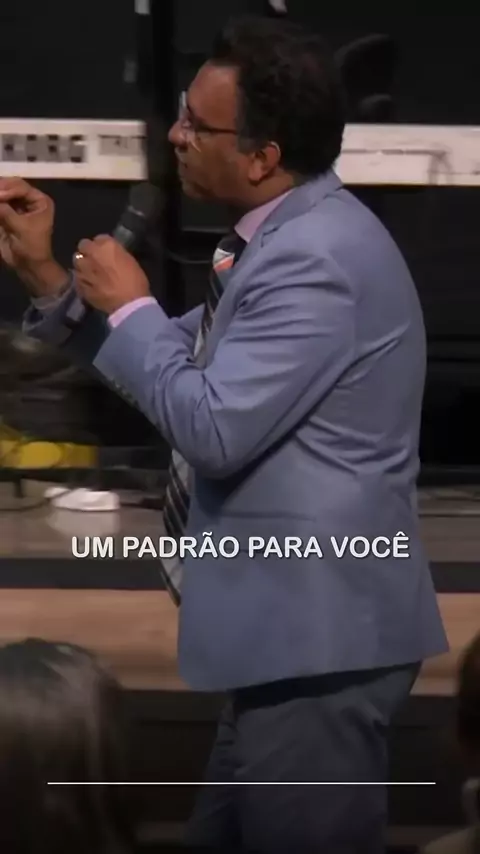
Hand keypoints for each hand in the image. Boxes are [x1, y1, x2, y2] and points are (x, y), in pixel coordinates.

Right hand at [0, 177, 66, 294]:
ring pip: (2, 195)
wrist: (29, 266)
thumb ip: (4, 210)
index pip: (20, 187)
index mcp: (40, 201)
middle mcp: (30, 200)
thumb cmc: (31, 247)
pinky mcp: (8, 215)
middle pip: (10, 187)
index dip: (7, 189)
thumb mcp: (20, 227)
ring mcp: (18, 206)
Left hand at [73, 235, 150, 314]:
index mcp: (107, 245)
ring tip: (90, 273)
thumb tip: (109, 254)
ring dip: (83, 264)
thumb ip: (116, 254)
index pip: (99, 238)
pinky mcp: (79, 283)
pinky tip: (89, 285)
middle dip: (88, 251)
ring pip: (77, 260)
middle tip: (95, 260)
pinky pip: (77, 277)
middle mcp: (91, 253)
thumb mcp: (129, 261)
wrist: (129, 304)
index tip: (106, 253)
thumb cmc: (135, 282)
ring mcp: (83, 268)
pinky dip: (82, 279)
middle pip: (83, 245)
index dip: (102, 246)